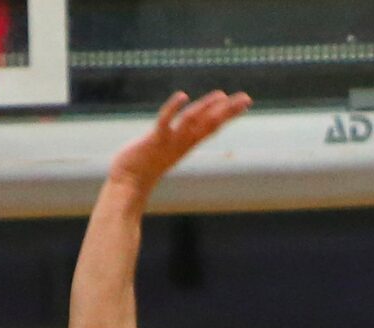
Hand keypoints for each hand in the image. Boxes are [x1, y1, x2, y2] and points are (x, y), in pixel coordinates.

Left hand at [107, 90, 250, 193]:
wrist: (127, 185)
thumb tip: (182, 129)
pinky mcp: (154, 141)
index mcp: (185, 144)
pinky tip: (183, 96)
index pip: (211, 126)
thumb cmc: (142, 170)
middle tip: (247, 98)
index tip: (244, 103)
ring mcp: (169, 142)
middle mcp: (182, 143)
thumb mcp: (163, 151)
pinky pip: (165, 122)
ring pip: (192, 122)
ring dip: (207, 108)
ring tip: (222, 96)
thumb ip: (172, 139)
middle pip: (209, 124)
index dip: (228, 114)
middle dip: (228, 111)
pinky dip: (173, 109)